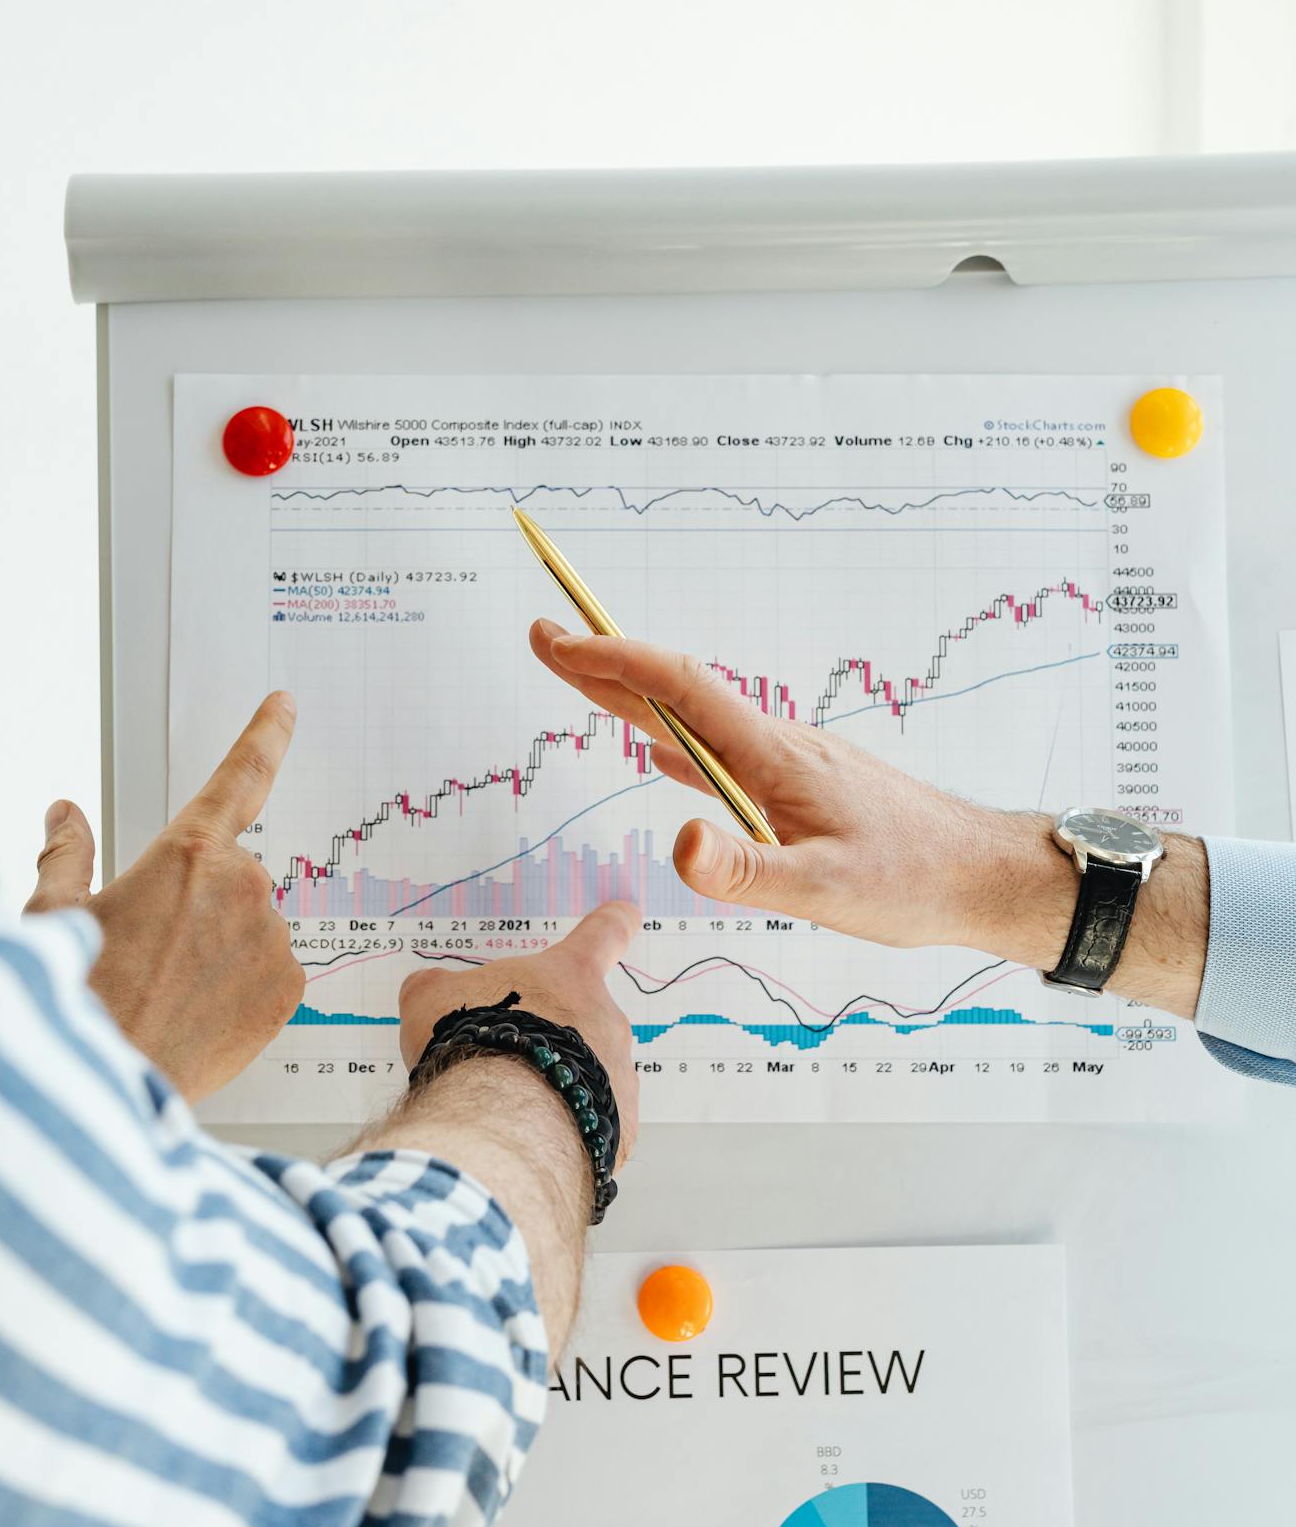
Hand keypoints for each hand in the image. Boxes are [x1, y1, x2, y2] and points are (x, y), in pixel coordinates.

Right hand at [25, 693, 305, 1099]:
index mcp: (187, 854)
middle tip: (150, 953)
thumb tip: (65, 813)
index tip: (285, 705)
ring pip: (251, 926)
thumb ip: (67, 853)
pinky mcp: (289, 990)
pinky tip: (199, 1013)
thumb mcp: (52, 914)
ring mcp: (272, 939)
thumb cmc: (76, 1000)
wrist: (108, 1084)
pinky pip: (270, 972)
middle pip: (230, 876)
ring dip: (219, 948)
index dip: (266, 735)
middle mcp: (242, 886)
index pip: (240, 776)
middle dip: (197, 905)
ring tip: (169, 991)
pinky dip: (241, 987)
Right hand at [396, 900, 640, 1165]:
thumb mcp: (431, 1000)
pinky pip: (594, 1127)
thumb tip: (431, 990)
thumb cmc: (473, 1044)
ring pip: (592, 1078)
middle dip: (552, 1039)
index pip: (603, 934)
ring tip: (512, 1108)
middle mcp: (607, 1022)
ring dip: (559, 1087)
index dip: (612, 923)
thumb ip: (437, 989)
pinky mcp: (620, 1131)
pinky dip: (566, 1133)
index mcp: (571, 977)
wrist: (500, 1120)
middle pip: (588, 1020)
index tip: (626, 914)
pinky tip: (529, 1140)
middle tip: (507, 1060)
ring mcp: (620, 1077)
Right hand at [529, 620, 1017, 951]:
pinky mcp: (800, 787)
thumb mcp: (824, 890)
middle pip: (679, 694)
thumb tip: (680, 844)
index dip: (616, 662)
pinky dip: (677, 744)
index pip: (683, 692)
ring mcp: (789, 764)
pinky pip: (723, 754)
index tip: (561, 640)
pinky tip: (663, 758)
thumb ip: (747, 870)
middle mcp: (777, 746)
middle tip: (544, 637)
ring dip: (636, 700)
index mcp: (775, 757)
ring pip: (698, 723)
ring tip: (584, 682)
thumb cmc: (913, 883)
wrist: (984, 875)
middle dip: (607, 665)